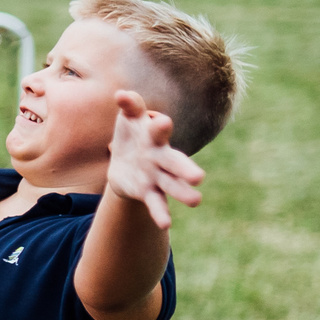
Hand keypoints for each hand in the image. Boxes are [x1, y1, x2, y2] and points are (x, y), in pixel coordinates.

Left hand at [104, 90, 204, 229]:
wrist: (125, 158)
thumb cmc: (131, 131)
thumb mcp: (128, 118)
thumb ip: (129, 106)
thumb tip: (121, 94)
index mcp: (155, 136)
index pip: (159, 129)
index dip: (160, 125)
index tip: (163, 122)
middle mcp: (161, 157)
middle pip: (176, 163)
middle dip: (185, 169)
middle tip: (198, 177)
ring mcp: (156, 176)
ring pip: (171, 185)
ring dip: (182, 193)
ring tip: (196, 201)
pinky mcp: (148, 191)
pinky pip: (156, 203)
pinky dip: (160, 214)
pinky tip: (166, 225)